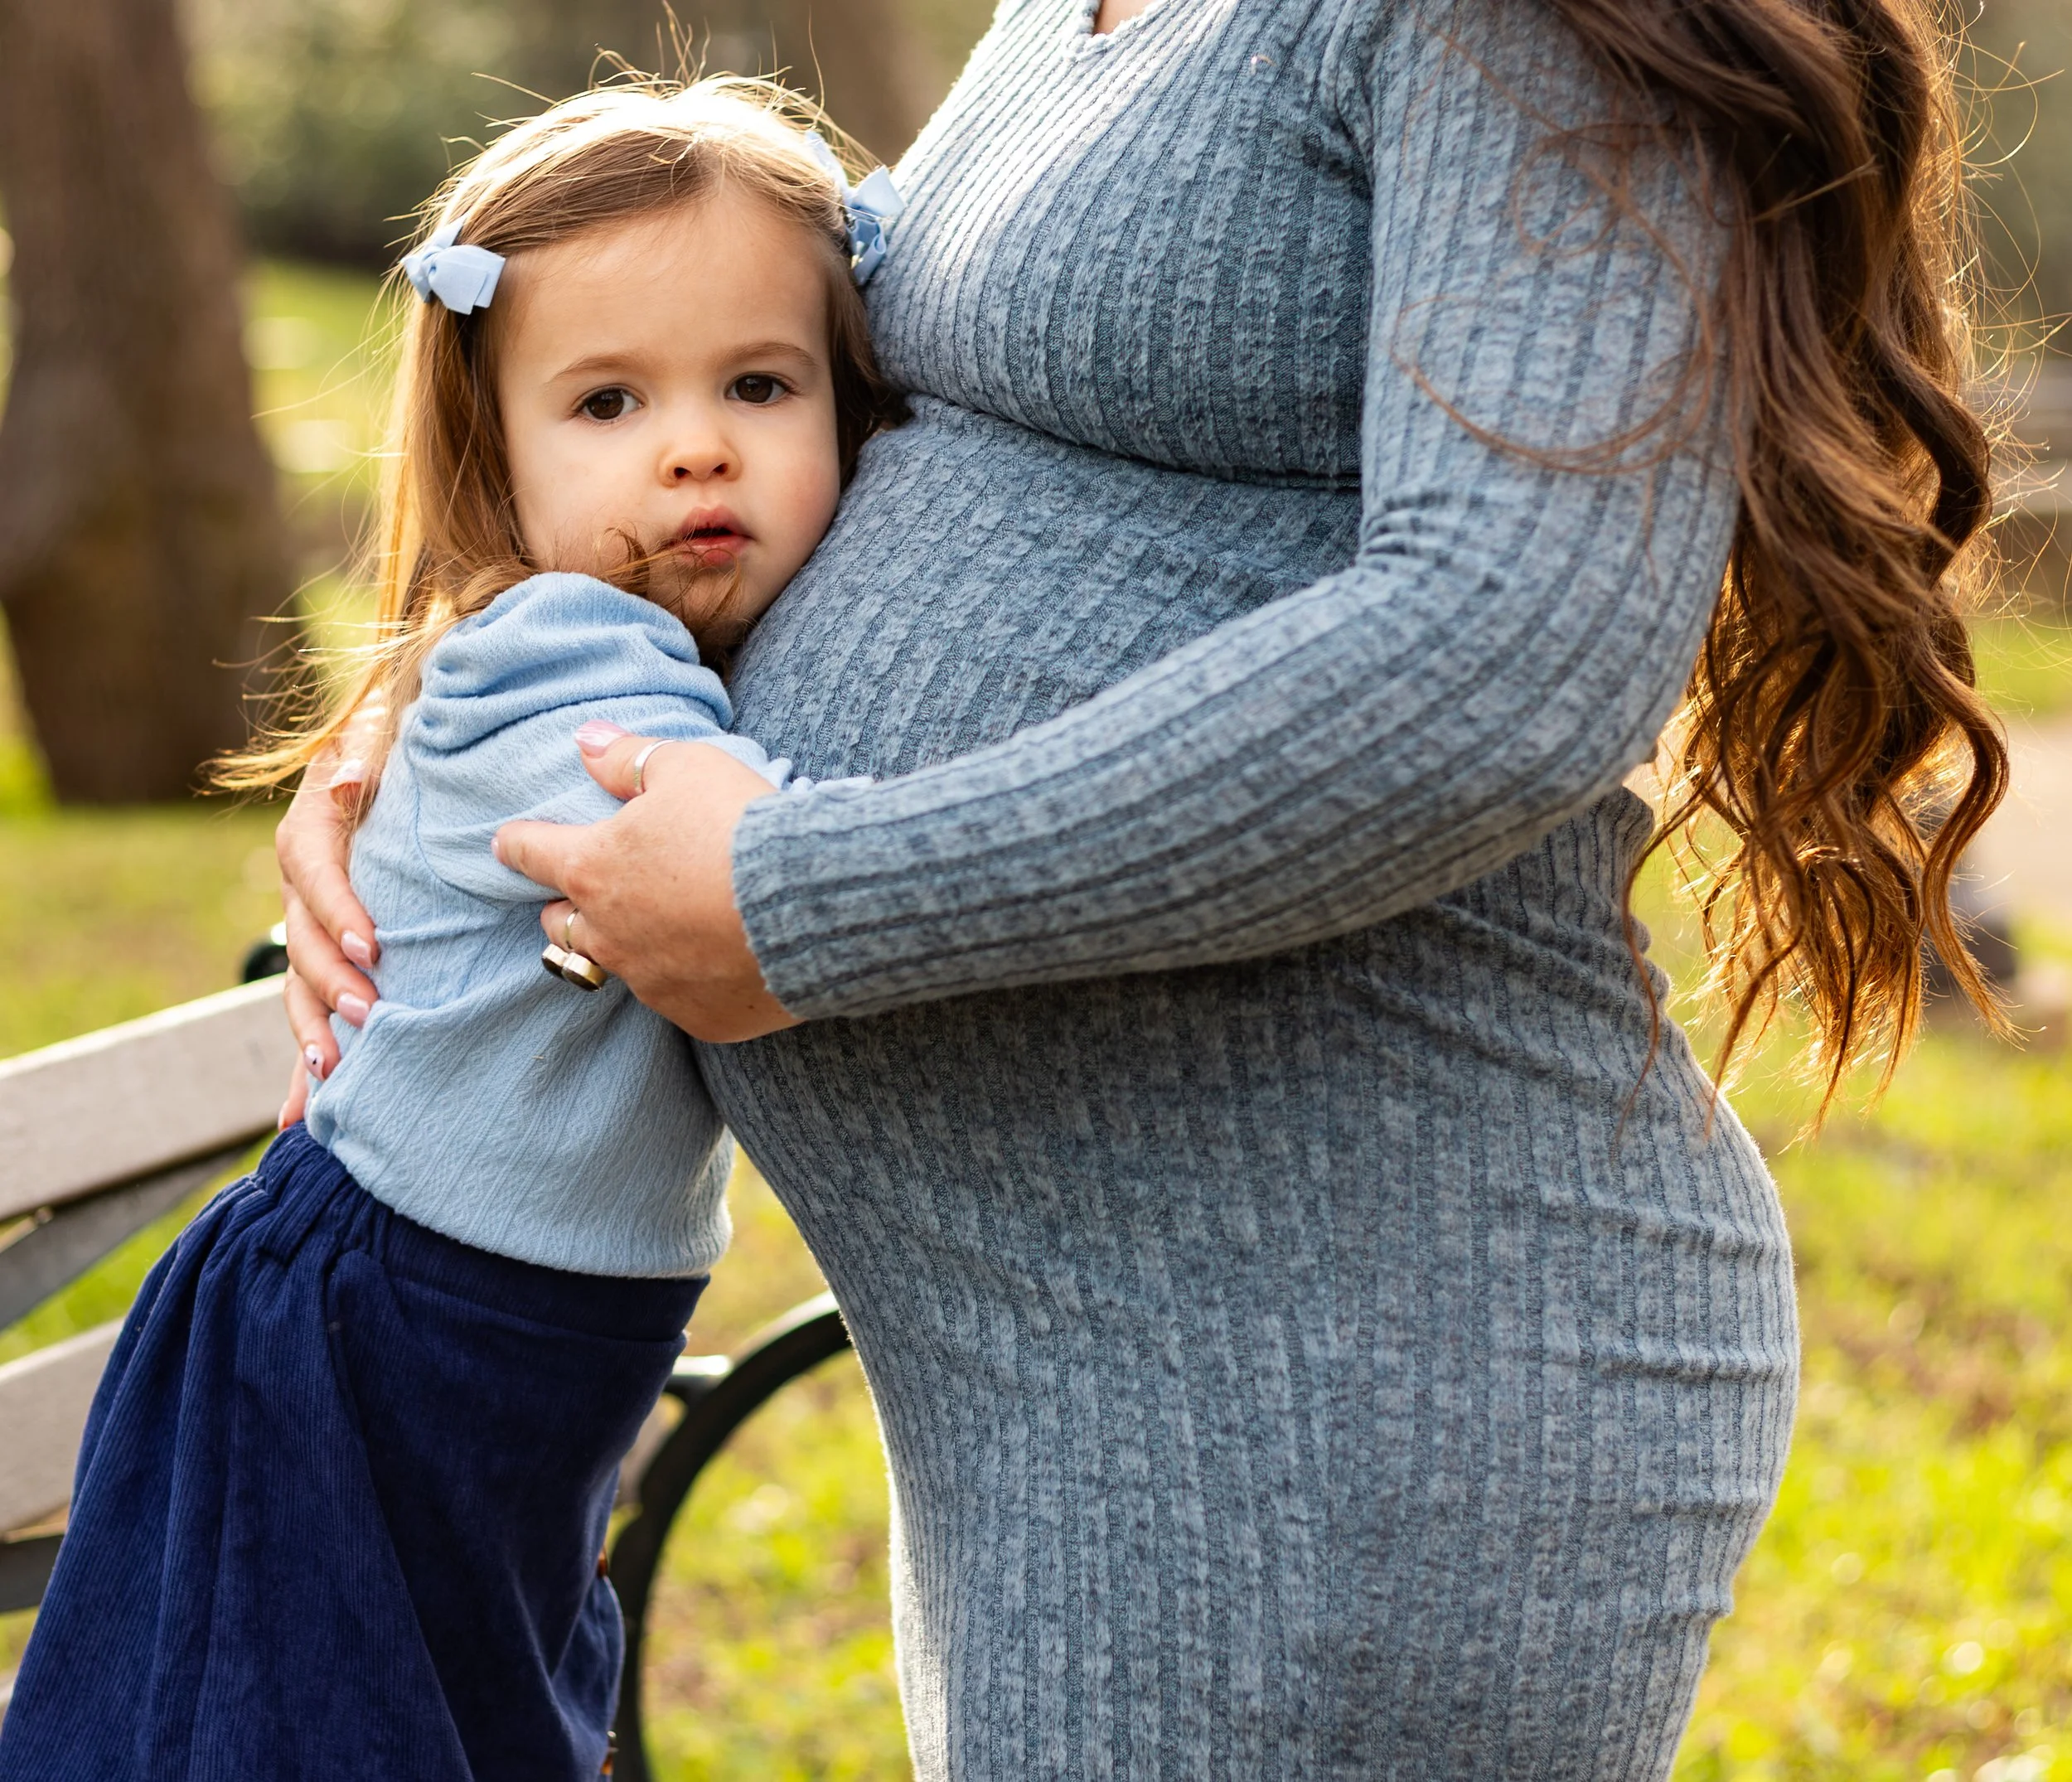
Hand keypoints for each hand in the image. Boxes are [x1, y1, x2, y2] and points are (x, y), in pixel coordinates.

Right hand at [275, 742, 381, 1126]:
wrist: (389, 768)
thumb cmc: (395, 754)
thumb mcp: (379, 740)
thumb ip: (363, 754)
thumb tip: (350, 776)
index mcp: (312, 831)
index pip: (313, 870)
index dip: (338, 908)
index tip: (373, 944)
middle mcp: (303, 887)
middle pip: (303, 938)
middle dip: (332, 980)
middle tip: (368, 1012)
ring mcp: (310, 928)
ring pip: (298, 984)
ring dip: (311, 1029)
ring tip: (331, 1070)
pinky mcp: (327, 962)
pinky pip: (309, 1016)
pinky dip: (301, 1069)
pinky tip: (299, 1119)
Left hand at [494, 730, 798, 1042]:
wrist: (813, 901)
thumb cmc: (741, 826)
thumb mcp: (686, 768)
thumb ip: (627, 757)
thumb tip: (585, 741)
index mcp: (595, 869)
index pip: (532, 854)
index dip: (517, 844)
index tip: (506, 844)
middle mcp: (611, 934)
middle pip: (561, 924)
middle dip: (567, 905)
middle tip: (588, 890)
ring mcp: (652, 983)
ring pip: (617, 965)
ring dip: (629, 943)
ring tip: (662, 924)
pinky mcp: (698, 1018)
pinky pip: (678, 998)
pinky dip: (689, 977)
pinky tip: (717, 957)